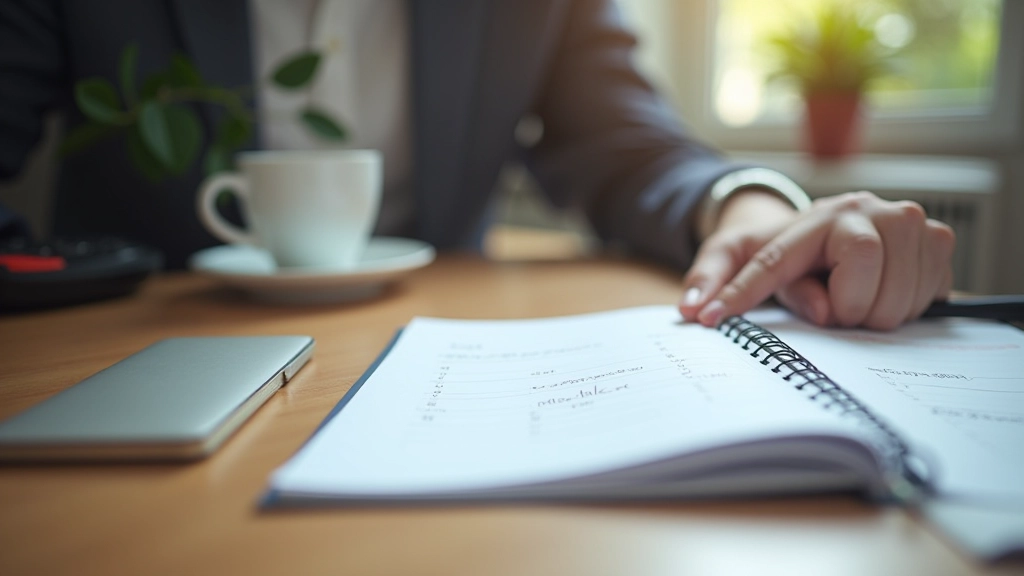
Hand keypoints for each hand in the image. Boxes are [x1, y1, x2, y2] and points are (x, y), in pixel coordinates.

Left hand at [678, 190, 954, 329]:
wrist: (825, 228)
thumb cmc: (781, 245)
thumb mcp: (738, 252)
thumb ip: (712, 276)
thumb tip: (696, 309)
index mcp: (815, 217)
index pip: (777, 265)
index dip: (743, 295)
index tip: (712, 321)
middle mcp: (866, 210)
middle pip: (862, 287)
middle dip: (844, 311)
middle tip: (835, 307)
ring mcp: (910, 223)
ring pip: (897, 301)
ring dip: (874, 315)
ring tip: (860, 296)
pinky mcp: (939, 241)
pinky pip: (928, 301)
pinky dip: (905, 310)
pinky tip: (888, 292)